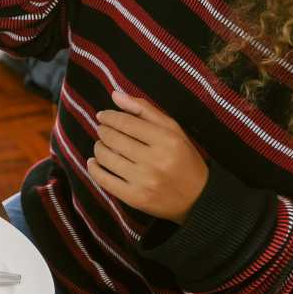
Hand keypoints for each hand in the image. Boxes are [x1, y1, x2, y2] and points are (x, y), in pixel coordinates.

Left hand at [88, 91, 208, 223]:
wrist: (199, 198)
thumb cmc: (184, 159)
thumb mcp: (173, 130)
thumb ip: (144, 110)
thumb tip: (115, 95)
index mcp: (166, 140)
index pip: (126, 122)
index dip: (109, 117)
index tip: (103, 116)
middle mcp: (154, 160)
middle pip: (113, 139)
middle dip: (103, 131)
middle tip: (103, 130)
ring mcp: (143, 181)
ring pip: (105, 157)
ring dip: (98, 147)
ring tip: (102, 145)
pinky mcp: (134, 198)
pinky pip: (103, 180)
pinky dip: (93, 168)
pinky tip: (94, 162)